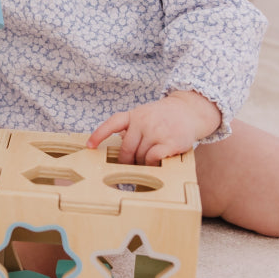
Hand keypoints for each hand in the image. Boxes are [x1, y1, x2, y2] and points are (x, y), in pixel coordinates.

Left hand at [86, 91, 220, 164]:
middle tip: (131, 166)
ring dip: (142, 163)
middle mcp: (143, 122)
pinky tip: (156, 164)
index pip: (112, 123)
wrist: (189, 111)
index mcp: (135, 115)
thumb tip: (121, 149)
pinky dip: (152, 165)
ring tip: (149, 161)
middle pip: (126, 149)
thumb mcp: (145, 114)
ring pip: (140, 156)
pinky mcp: (169, 142)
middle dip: (127, 161)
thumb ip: (132, 128)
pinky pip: (152, 159)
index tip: (89, 146)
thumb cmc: (164, 117)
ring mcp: (156, 132)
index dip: (99, 134)